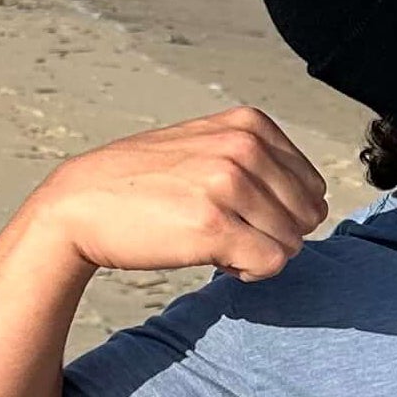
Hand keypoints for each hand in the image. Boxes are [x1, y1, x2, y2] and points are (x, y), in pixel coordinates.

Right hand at [34, 105, 329, 282]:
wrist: (79, 205)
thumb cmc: (146, 182)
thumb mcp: (207, 143)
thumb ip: (260, 158)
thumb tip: (318, 201)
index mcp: (250, 124)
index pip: (312, 185)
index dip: (284, 210)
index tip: (244, 214)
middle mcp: (243, 147)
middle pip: (308, 215)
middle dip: (277, 233)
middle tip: (233, 233)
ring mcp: (228, 185)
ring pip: (293, 242)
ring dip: (260, 253)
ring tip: (219, 243)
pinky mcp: (214, 226)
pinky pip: (272, 263)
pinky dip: (251, 272)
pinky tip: (220, 262)